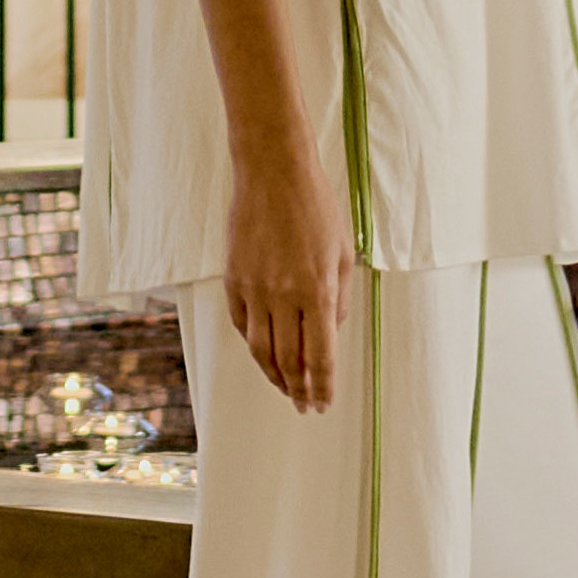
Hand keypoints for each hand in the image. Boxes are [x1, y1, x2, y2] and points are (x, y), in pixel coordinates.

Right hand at [223, 159, 346, 420]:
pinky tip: (262, 352)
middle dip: (297, 390)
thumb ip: (338, 299)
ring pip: (259, 349)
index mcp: (317, 291)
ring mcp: (254, 289)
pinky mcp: (233, 278)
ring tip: (283, 388)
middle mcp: (284, 296)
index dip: (321, 387)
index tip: (323, 404)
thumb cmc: (316, 207)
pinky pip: (241, 323)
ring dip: (273, 375)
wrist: (274, 172)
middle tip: (303, 405)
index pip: (319, 357)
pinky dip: (252, 343)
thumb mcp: (343, 253)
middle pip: (287, 361)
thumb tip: (330, 333)